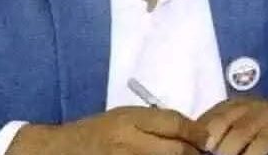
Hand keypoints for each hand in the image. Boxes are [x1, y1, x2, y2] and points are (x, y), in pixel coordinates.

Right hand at [6, 106, 208, 154]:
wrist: (59, 152)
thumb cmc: (95, 131)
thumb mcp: (123, 116)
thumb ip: (154, 121)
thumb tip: (191, 131)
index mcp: (130, 120)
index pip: (174, 124)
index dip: (197, 132)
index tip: (207, 139)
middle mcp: (129, 142)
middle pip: (177, 150)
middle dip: (194, 153)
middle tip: (203, 154)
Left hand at [196, 97, 267, 154]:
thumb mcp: (243, 122)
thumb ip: (223, 130)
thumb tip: (199, 147)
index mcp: (232, 105)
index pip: (208, 119)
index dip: (197, 137)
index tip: (192, 151)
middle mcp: (247, 106)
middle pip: (220, 124)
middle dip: (211, 145)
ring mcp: (265, 115)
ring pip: (239, 133)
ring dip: (229, 152)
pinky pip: (262, 143)